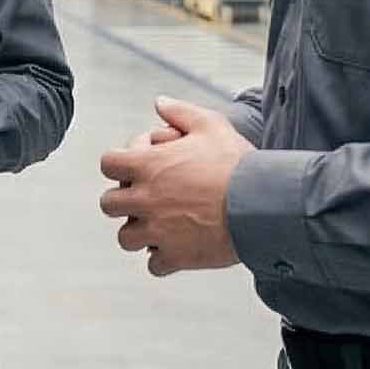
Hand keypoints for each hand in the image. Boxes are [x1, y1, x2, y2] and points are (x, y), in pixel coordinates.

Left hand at [98, 97, 252, 275]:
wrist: (261, 205)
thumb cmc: (237, 166)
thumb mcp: (211, 125)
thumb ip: (180, 111)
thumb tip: (161, 103)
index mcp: (148, 166)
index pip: (108, 164)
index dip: (121, 163)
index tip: (140, 165)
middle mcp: (146, 200)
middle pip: (109, 204)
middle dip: (124, 200)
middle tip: (146, 197)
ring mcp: (158, 231)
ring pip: (126, 238)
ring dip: (139, 232)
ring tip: (159, 225)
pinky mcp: (176, 257)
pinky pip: (154, 265)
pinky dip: (163, 259)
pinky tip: (177, 247)